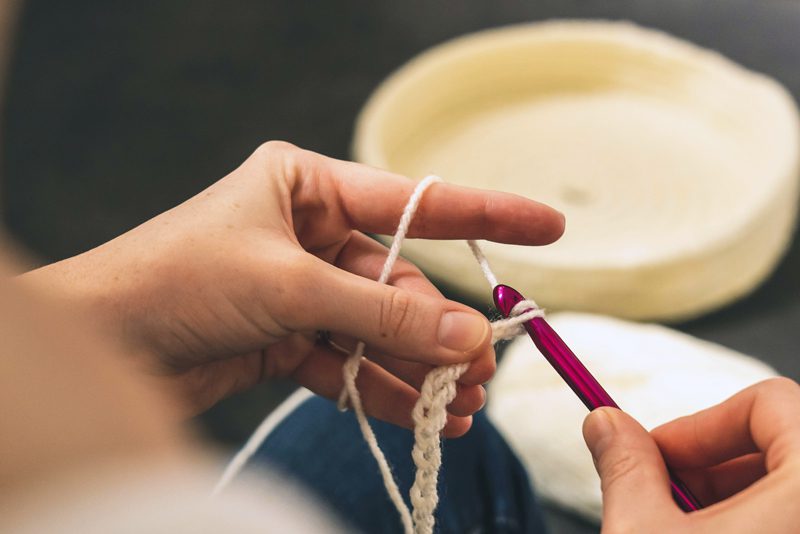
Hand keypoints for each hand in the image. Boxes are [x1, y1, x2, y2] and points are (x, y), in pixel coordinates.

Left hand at [25, 141, 563, 434]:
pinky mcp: (287, 336)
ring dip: (417, 368)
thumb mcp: (288, 287)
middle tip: (479, 370)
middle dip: (438, 329)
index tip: (549, 225)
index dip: (487, 213)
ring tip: (459, 406)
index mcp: (305, 186)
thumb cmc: (174, 281)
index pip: (414, 201)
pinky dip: (381, 390)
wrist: (100, 343)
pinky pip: (350, 362)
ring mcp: (299, 288)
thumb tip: (466, 332)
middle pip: (398, 283)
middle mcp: (307, 233)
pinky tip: (420, 415)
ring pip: (379, 329)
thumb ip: (380, 312)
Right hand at [583, 377, 799, 531]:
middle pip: (785, 444)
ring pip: (789, 486)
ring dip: (729, 497)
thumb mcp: (643, 533)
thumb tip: (606, 424)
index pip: (772, 402)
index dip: (704, 422)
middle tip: (665, 495)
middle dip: (712, 464)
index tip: (662, 452)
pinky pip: (794, 520)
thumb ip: (627, 465)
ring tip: (681, 529)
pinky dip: (754, 523)